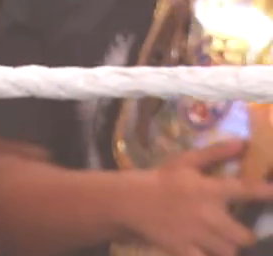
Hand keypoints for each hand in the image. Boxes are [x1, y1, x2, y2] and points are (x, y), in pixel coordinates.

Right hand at [118, 140, 272, 254]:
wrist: (129, 200)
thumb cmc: (161, 179)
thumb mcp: (187, 162)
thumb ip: (216, 153)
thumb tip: (244, 143)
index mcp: (209, 190)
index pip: (245, 190)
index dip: (265, 192)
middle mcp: (207, 215)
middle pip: (244, 236)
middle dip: (245, 235)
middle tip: (238, 230)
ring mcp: (196, 235)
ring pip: (228, 251)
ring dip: (228, 247)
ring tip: (221, 241)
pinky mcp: (183, 249)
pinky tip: (206, 250)